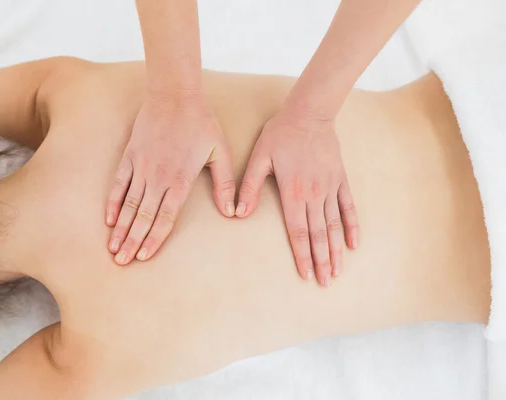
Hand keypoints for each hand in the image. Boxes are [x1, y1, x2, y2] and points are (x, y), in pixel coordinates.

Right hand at [106, 92, 234, 264]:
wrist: (175, 94)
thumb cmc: (201, 123)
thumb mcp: (220, 153)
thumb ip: (225, 184)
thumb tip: (233, 212)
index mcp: (180, 180)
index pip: (165, 217)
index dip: (154, 239)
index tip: (144, 256)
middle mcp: (157, 178)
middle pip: (143, 217)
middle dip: (132, 241)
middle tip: (122, 262)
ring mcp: (140, 167)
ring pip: (128, 205)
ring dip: (120, 228)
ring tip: (112, 249)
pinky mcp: (130, 156)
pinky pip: (118, 184)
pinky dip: (113, 203)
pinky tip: (108, 220)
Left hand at [237, 109, 358, 285]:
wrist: (309, 113)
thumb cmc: (280, 135)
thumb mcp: (258, 158)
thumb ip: (249, 186)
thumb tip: (237, 213)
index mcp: (293, 192)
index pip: (298, 231)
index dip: (302, 255)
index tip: (305, 274)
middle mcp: (314, 194)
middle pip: (318, 235)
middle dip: (321, 261)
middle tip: (324, 283)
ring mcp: (330, 188)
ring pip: (334, 226)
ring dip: (336, 250)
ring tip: (338, 272)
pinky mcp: (341, 179)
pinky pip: (349, 207)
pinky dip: (352, 226)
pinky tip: (354, 244)